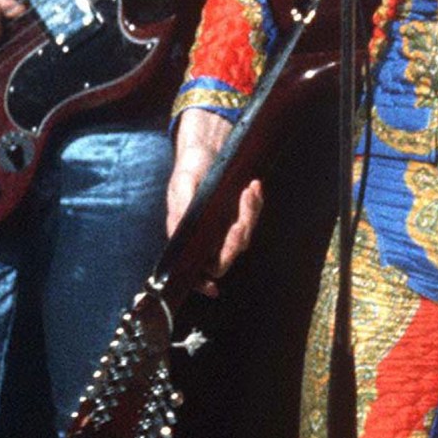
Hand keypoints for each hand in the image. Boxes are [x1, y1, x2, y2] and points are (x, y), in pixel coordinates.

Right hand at [167, 109, 263, 294]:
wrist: (204, 149)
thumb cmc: (189, 169)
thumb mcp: (183, 185)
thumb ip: (183, 207)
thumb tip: (183, 228)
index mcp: (189, 236)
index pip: (197, 269)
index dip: (203, 282)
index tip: (212, 288)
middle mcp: (209, 237)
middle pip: (228, 254)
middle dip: (237, 236)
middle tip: (242, 214)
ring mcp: (226, 226)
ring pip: (243, 235)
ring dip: (249, 214)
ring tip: (249, 190)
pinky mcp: (240, 213)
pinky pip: (252, 217)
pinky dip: (255, 203)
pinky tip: (254, 187)